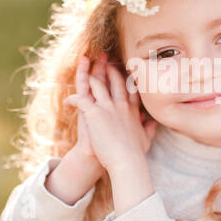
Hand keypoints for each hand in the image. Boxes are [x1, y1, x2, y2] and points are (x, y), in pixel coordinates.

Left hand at [63, 52, 157, 172]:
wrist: (126, 160)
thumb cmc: (136, 153)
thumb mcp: (146, 138)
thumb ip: (149, 128)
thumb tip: (153, 122)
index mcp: (132, 110)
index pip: (130, 89)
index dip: (127, 78)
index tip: (125, 70)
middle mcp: (121, 104)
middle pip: (115, 80)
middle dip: (110, 69)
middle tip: (105, 61)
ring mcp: (107, 107)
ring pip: (96, 84)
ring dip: (90, 76)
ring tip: (84, 70)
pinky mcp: (94, 113)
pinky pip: (80, 99)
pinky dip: (72, 99)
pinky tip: (67, 101)